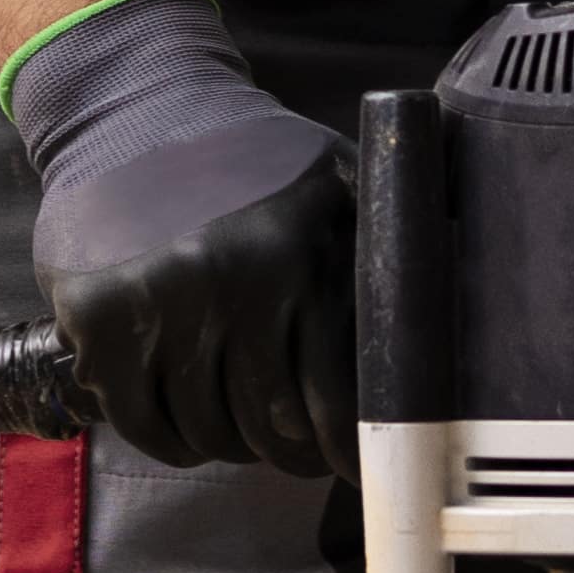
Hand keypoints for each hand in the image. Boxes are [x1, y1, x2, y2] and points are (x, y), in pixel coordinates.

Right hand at [6, 0, 356, 476]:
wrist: (134, 105)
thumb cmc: (251, 153)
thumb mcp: (342, 177)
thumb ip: (396, 237)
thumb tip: (476, 295)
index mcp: (300, 252)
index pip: (337, 400)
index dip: (345, 451)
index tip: (350, 467)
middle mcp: (231, 278)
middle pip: (267, 426)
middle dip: (284, 452)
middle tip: (288, 450)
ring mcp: (158, 299)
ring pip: (203, 430)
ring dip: (224, 445)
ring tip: (235, 430)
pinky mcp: (97, 315)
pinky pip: (138, 420)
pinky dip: (164, 439)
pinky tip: (182, 427)